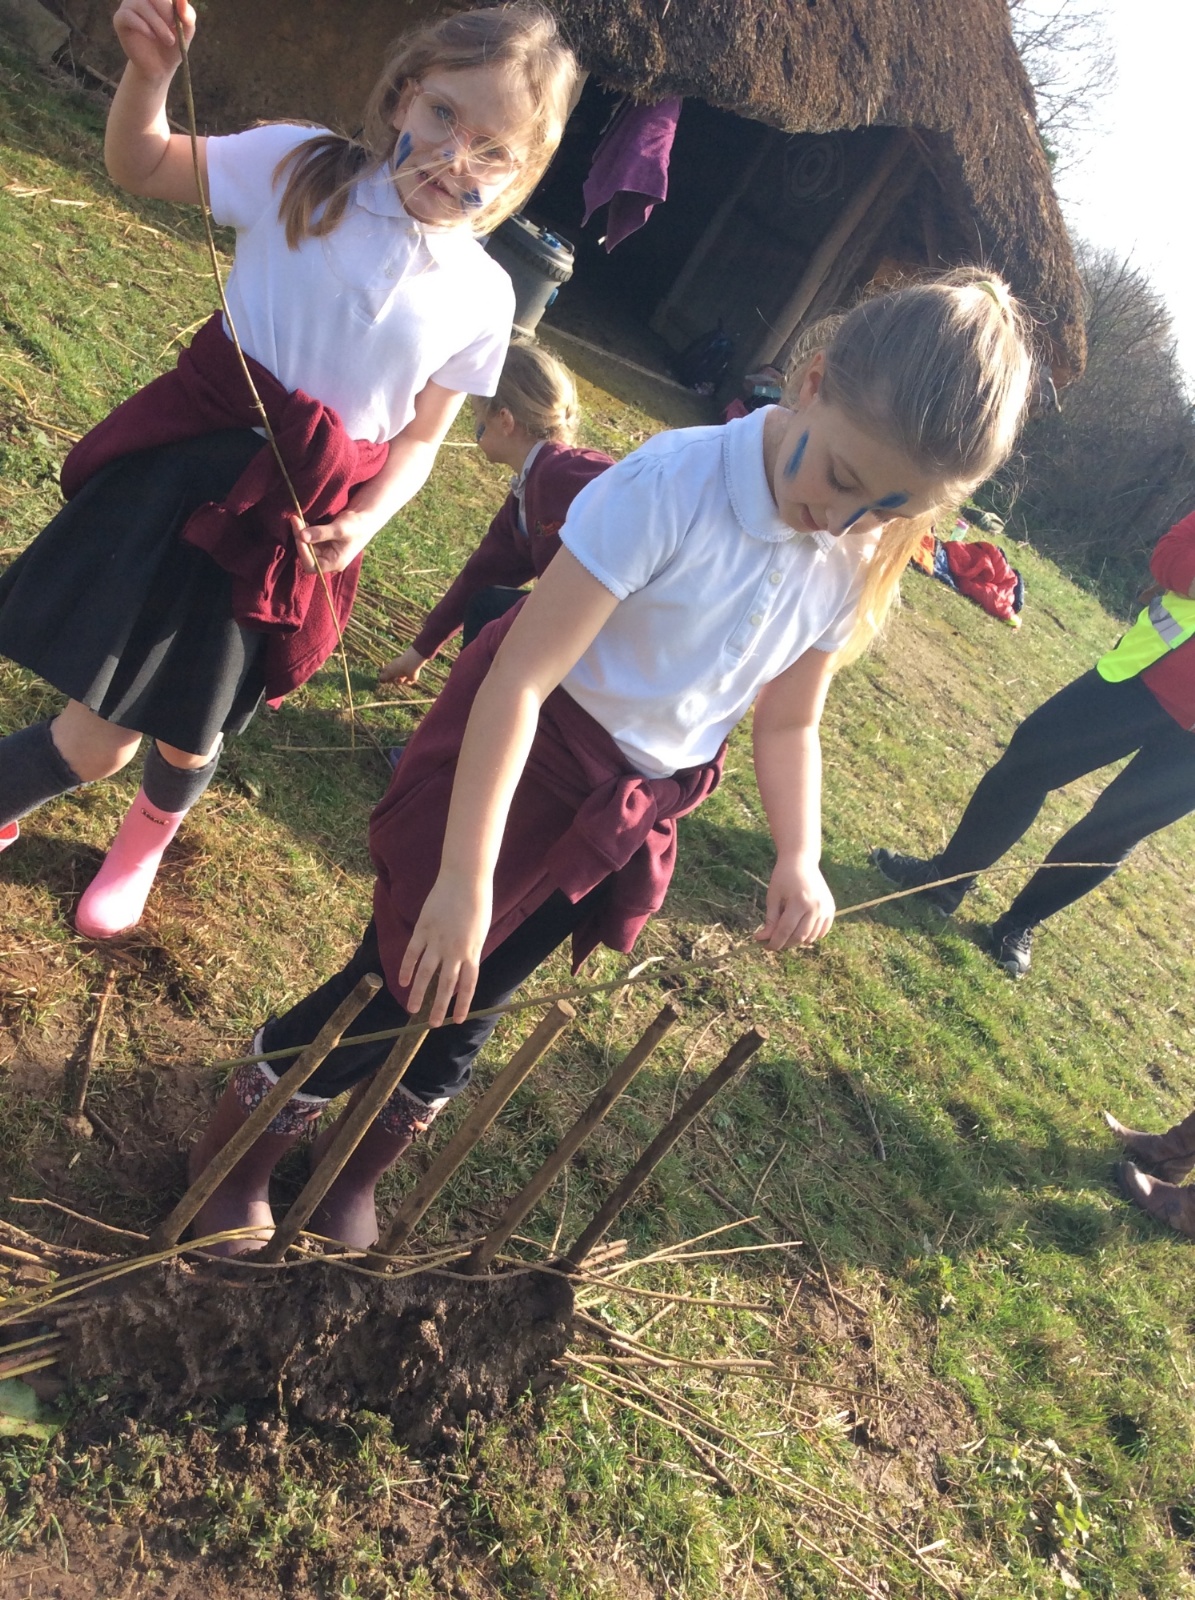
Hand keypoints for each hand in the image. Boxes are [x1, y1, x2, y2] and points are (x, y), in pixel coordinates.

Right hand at [113, 0, 194, 78]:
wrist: (159, 67)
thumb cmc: (174, 45)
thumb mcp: (186, 31)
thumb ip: (187, 14)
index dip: (171, 3)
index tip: (179, 19)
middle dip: (166, 11)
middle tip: (174, 27)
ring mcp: (129, 6)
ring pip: (140, 4)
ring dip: (157, 23)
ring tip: (169, 40)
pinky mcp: (120, 19)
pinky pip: (128, 15)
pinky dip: (142, 26)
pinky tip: (152, 36)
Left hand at [286, 511, 375, 576]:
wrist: (365, 518)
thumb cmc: (357, 526)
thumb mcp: (340, 529)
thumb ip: (321, 533)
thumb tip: (302, 536)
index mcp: (335, 563)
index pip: (312, 565)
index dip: (303, 551)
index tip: (299, 534)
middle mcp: (328, 560)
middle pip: (307, 555)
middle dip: (299, 538)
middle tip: (296, 519)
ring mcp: (325, 552)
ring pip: (306, 546)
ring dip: (300, 533)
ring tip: (298, 518)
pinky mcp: (322, 543)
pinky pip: (309, 540)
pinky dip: (304, 531)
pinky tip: (303, 520)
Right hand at [380, 646, 427, 685]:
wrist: (410, 665)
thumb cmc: (397, 667)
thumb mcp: (388, 672)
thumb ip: (383, 677)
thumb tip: (379, 680)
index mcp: (393, 667)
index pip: (388, 673)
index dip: (387, 677)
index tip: (384, 680)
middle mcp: (399, 670)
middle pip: (394, 678)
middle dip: (393, 680)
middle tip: (393, 679)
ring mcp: (405, 674)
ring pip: (400, 681)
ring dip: (399, 681)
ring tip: (400, 678)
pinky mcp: (411, 677)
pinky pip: (407, 682)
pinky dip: (406, 681)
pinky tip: (406, 677)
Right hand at [398, 872, 492, 1026]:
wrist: (465, 878)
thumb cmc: (477, 902)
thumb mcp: (480, 931)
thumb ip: (471, 950)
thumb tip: (463, 965)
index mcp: (473, 951)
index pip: (468, 985)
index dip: (462, 1003)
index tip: (456, 1020)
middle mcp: (455, 950)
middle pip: (446, 985)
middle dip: (439, 1006)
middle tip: (432, 1024)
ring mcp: (438, 940)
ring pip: (426, 973)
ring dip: (419, 993)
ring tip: (412, 1010)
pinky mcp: (424, 929)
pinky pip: (412, 953)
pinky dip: (406, 968)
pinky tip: (402, 983)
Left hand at [754, 857, 834, 949]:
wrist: (802, 861)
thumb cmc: (783, 877)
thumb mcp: (773, 897)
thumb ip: (770, 920)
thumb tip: (762, 939)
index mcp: (799, 902)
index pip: (785, 931)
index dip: (774, 942)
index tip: (764, 946)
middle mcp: (816, 907)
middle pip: (799, 937)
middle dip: (785, 943)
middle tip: (773, 942)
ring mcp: (825, 909)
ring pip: (811, 937)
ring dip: (797, 941)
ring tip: (785, 934)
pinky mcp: (831, 909)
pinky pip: (822, 931)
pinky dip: (811, 936)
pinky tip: (800, 930)